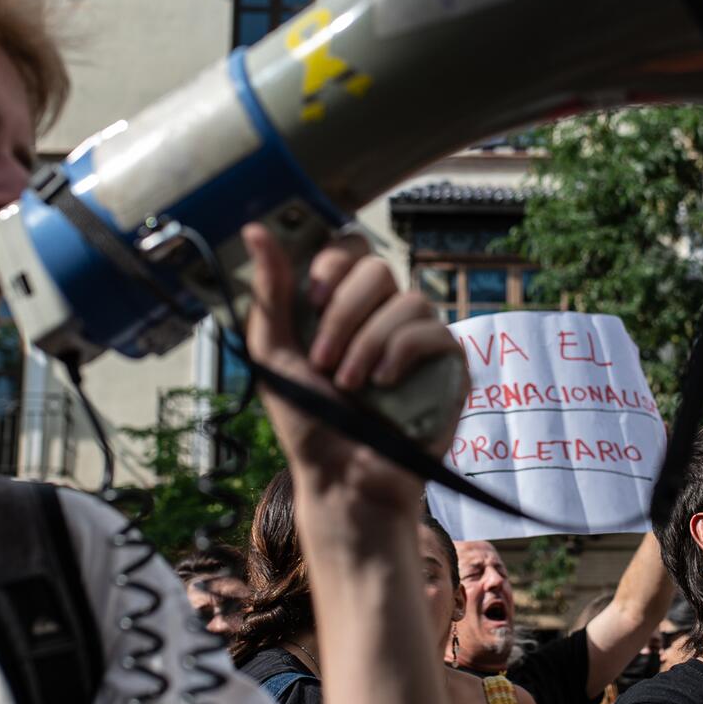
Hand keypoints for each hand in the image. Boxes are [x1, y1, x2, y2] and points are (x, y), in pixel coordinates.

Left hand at [243, 224, 465, 518]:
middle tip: (324, 362)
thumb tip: (254, 228)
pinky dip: (404, 353)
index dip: (330, 271)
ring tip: (352, 386)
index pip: (349, 251)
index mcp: (342, 305)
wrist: (340, 475)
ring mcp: (418, 339)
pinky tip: (384, 384)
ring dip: (369, 343)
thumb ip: (270, 290)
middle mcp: (383, 315)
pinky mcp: (448, 365)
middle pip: (378, 268)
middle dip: (344, 313)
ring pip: (410, 299)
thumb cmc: (306, 420)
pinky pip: (437, 332)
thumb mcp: (273, 352)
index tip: (310, 308)